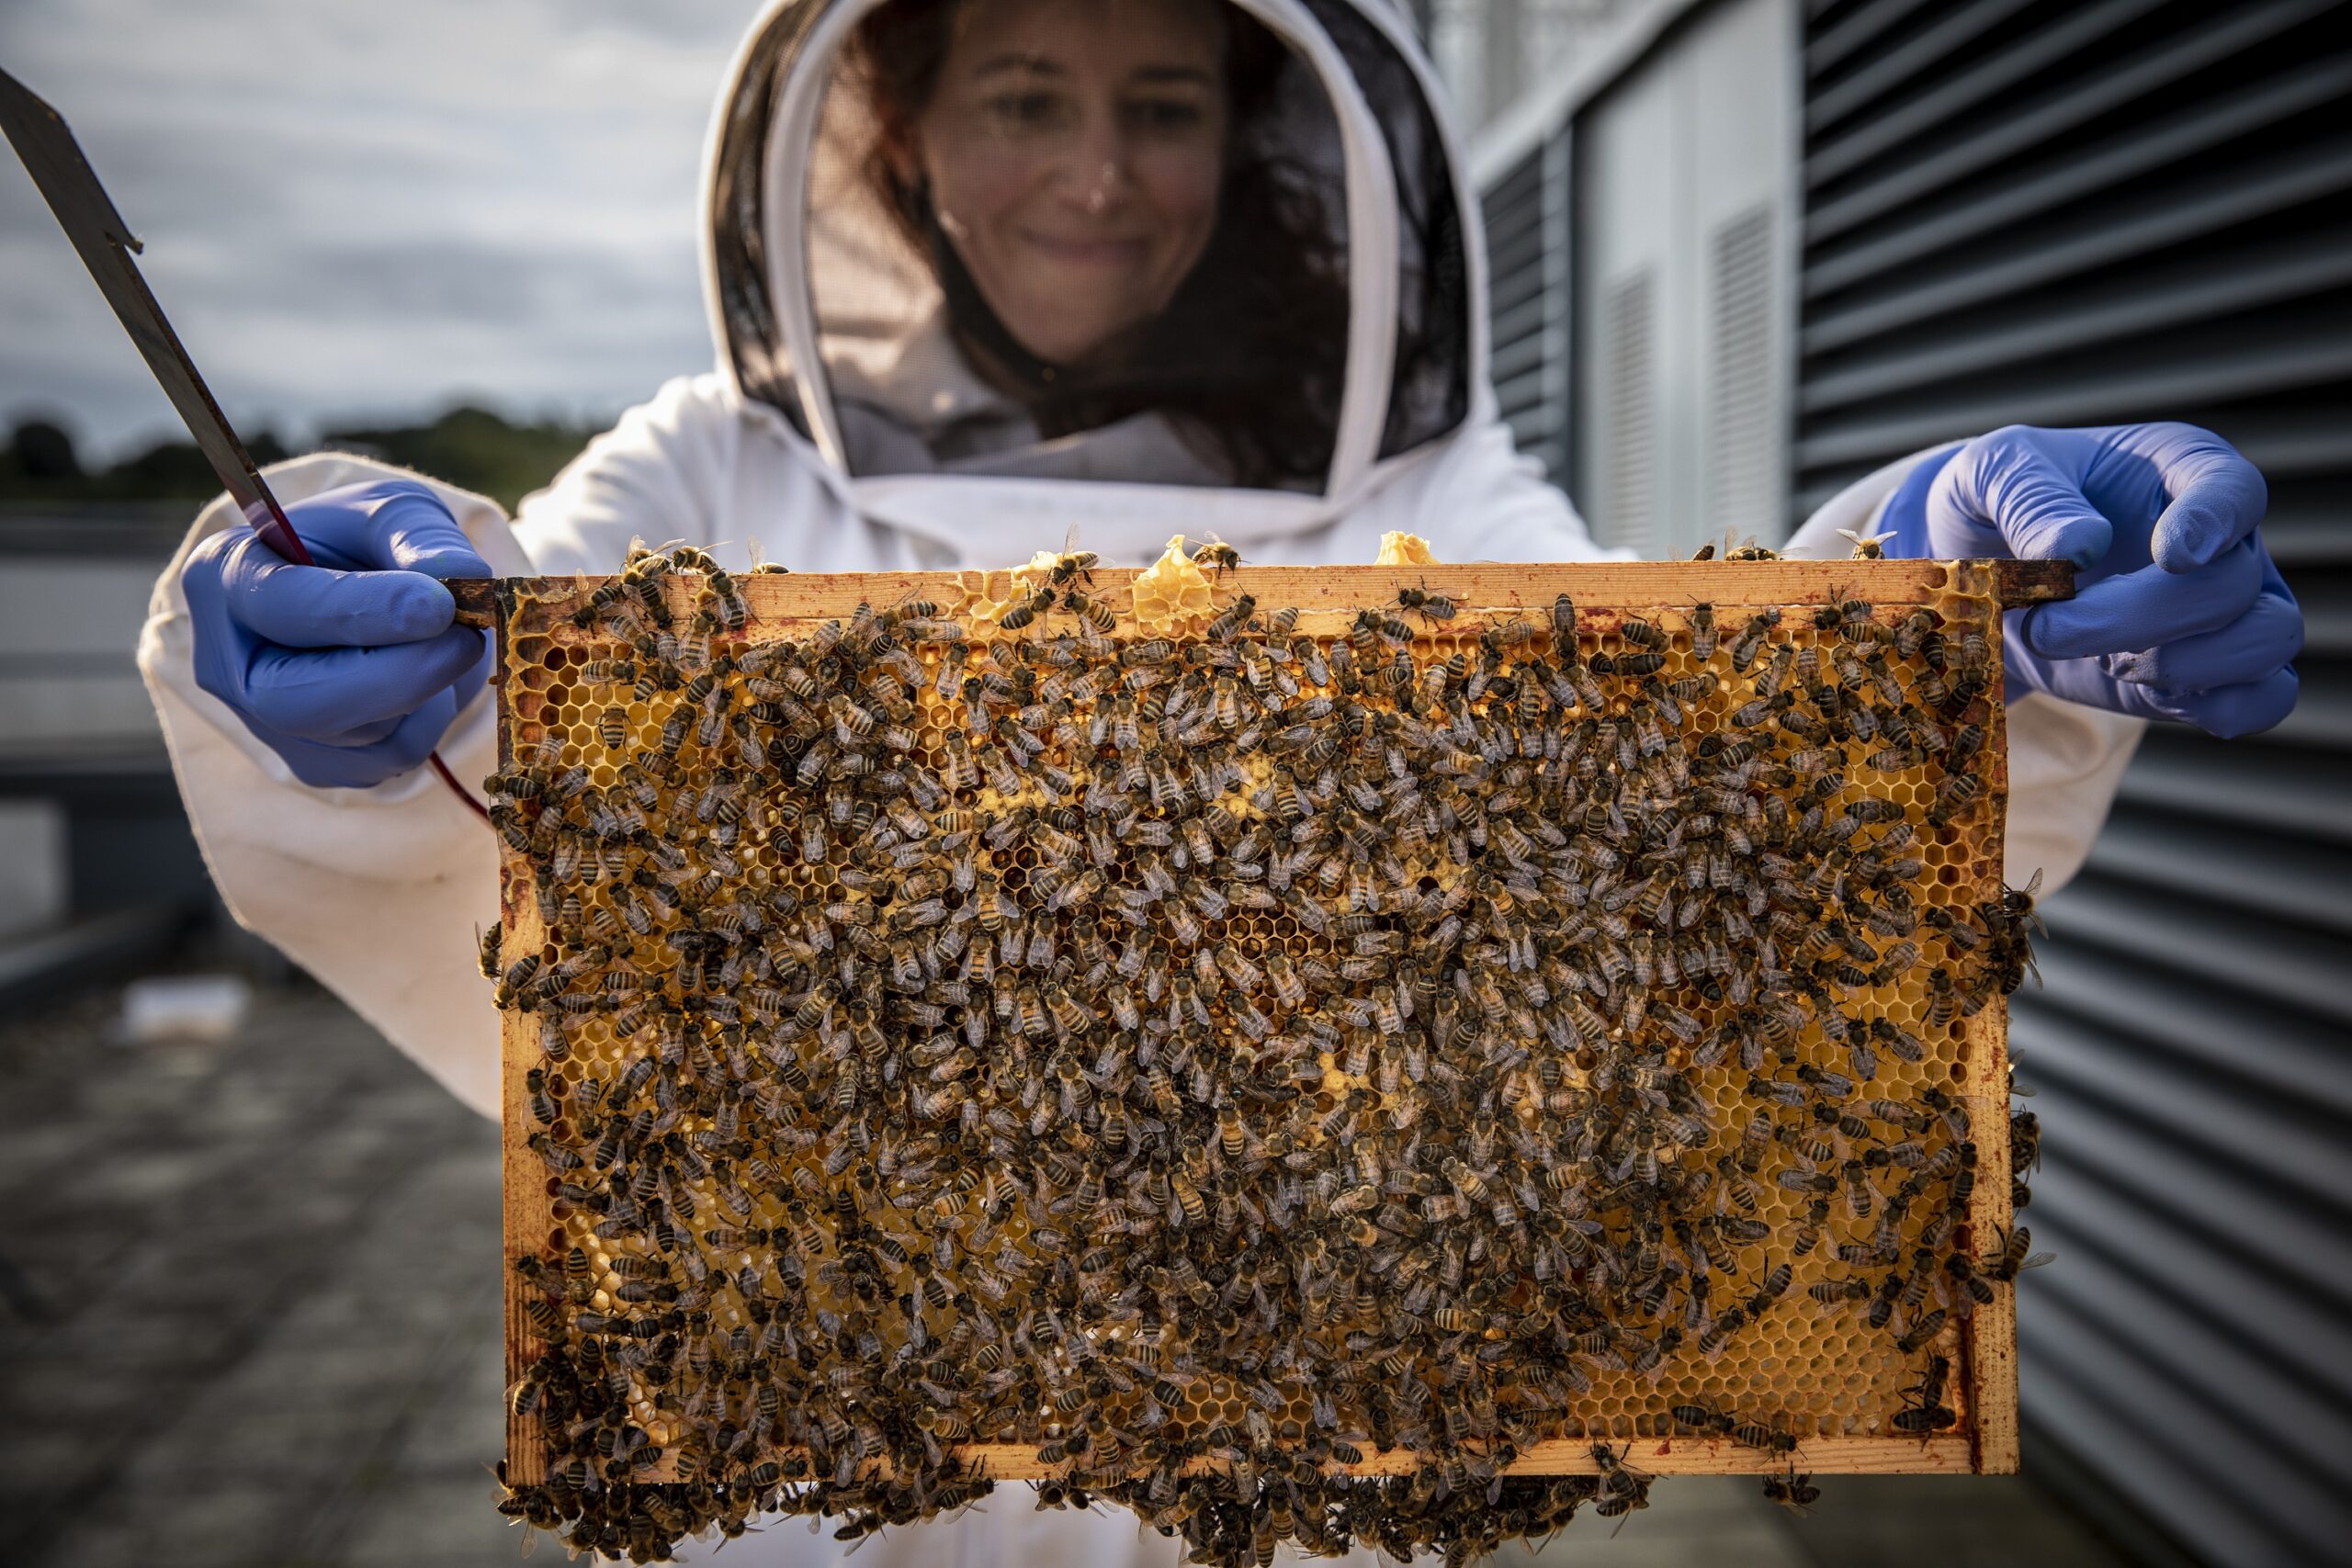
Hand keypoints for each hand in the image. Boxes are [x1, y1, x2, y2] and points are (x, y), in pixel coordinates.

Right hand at [183, 479, 491, 786]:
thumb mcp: (392, 511)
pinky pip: (387, 760)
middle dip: (398, 677)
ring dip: (426, 690)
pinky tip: (424, 676)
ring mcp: (264, 724)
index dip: (364, 612)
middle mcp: (227, 663)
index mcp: (225, 576)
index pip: (281, 606)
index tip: (438, 606)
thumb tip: (465, 579)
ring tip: (441, 639)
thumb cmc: (363, 540)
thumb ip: (423, 538)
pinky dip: (428, 720)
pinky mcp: (315, 761)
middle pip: (299, 702)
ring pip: (359, 735)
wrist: (360, 588)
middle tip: (466, 639)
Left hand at [1879, 423, 2300, 737]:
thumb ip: (2029, 497)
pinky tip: (2147, 692)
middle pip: (2232, 585)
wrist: (1983, 573)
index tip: (2170, 557)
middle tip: (2049, 628)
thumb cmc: (2000, 505)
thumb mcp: (1990, 473)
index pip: (2232, 489)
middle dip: (2137, 619)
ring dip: (2184, 666)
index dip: (2212, 524)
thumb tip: (2082, 545)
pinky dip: (2218, 709)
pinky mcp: (2207, 671)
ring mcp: (2224, 608)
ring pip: (2268, 640)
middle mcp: (2221, 538)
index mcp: (2181, 469)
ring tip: (2104, 661)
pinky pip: (2264, 698)